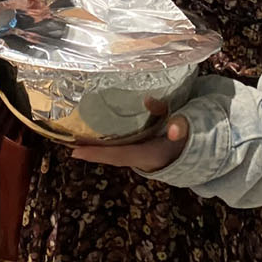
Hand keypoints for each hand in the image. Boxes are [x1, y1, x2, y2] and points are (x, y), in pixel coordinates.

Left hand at [69, 102, 189, 173]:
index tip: (75, 152)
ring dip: (94, 148)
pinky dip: (104, 145)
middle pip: (112, 157)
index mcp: (151, 155)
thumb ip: (175, 119)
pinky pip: (118, 150)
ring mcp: (140, 157)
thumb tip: (149, 101)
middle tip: (66, 144)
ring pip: (113, 154)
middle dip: (90, 152)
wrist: (195, 151)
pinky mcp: (139, 151)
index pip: (120, 155)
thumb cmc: (188, 136)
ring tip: (71, 139)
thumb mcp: (187, 127)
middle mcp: (142, 160)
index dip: (98, 154)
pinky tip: (90, 136)